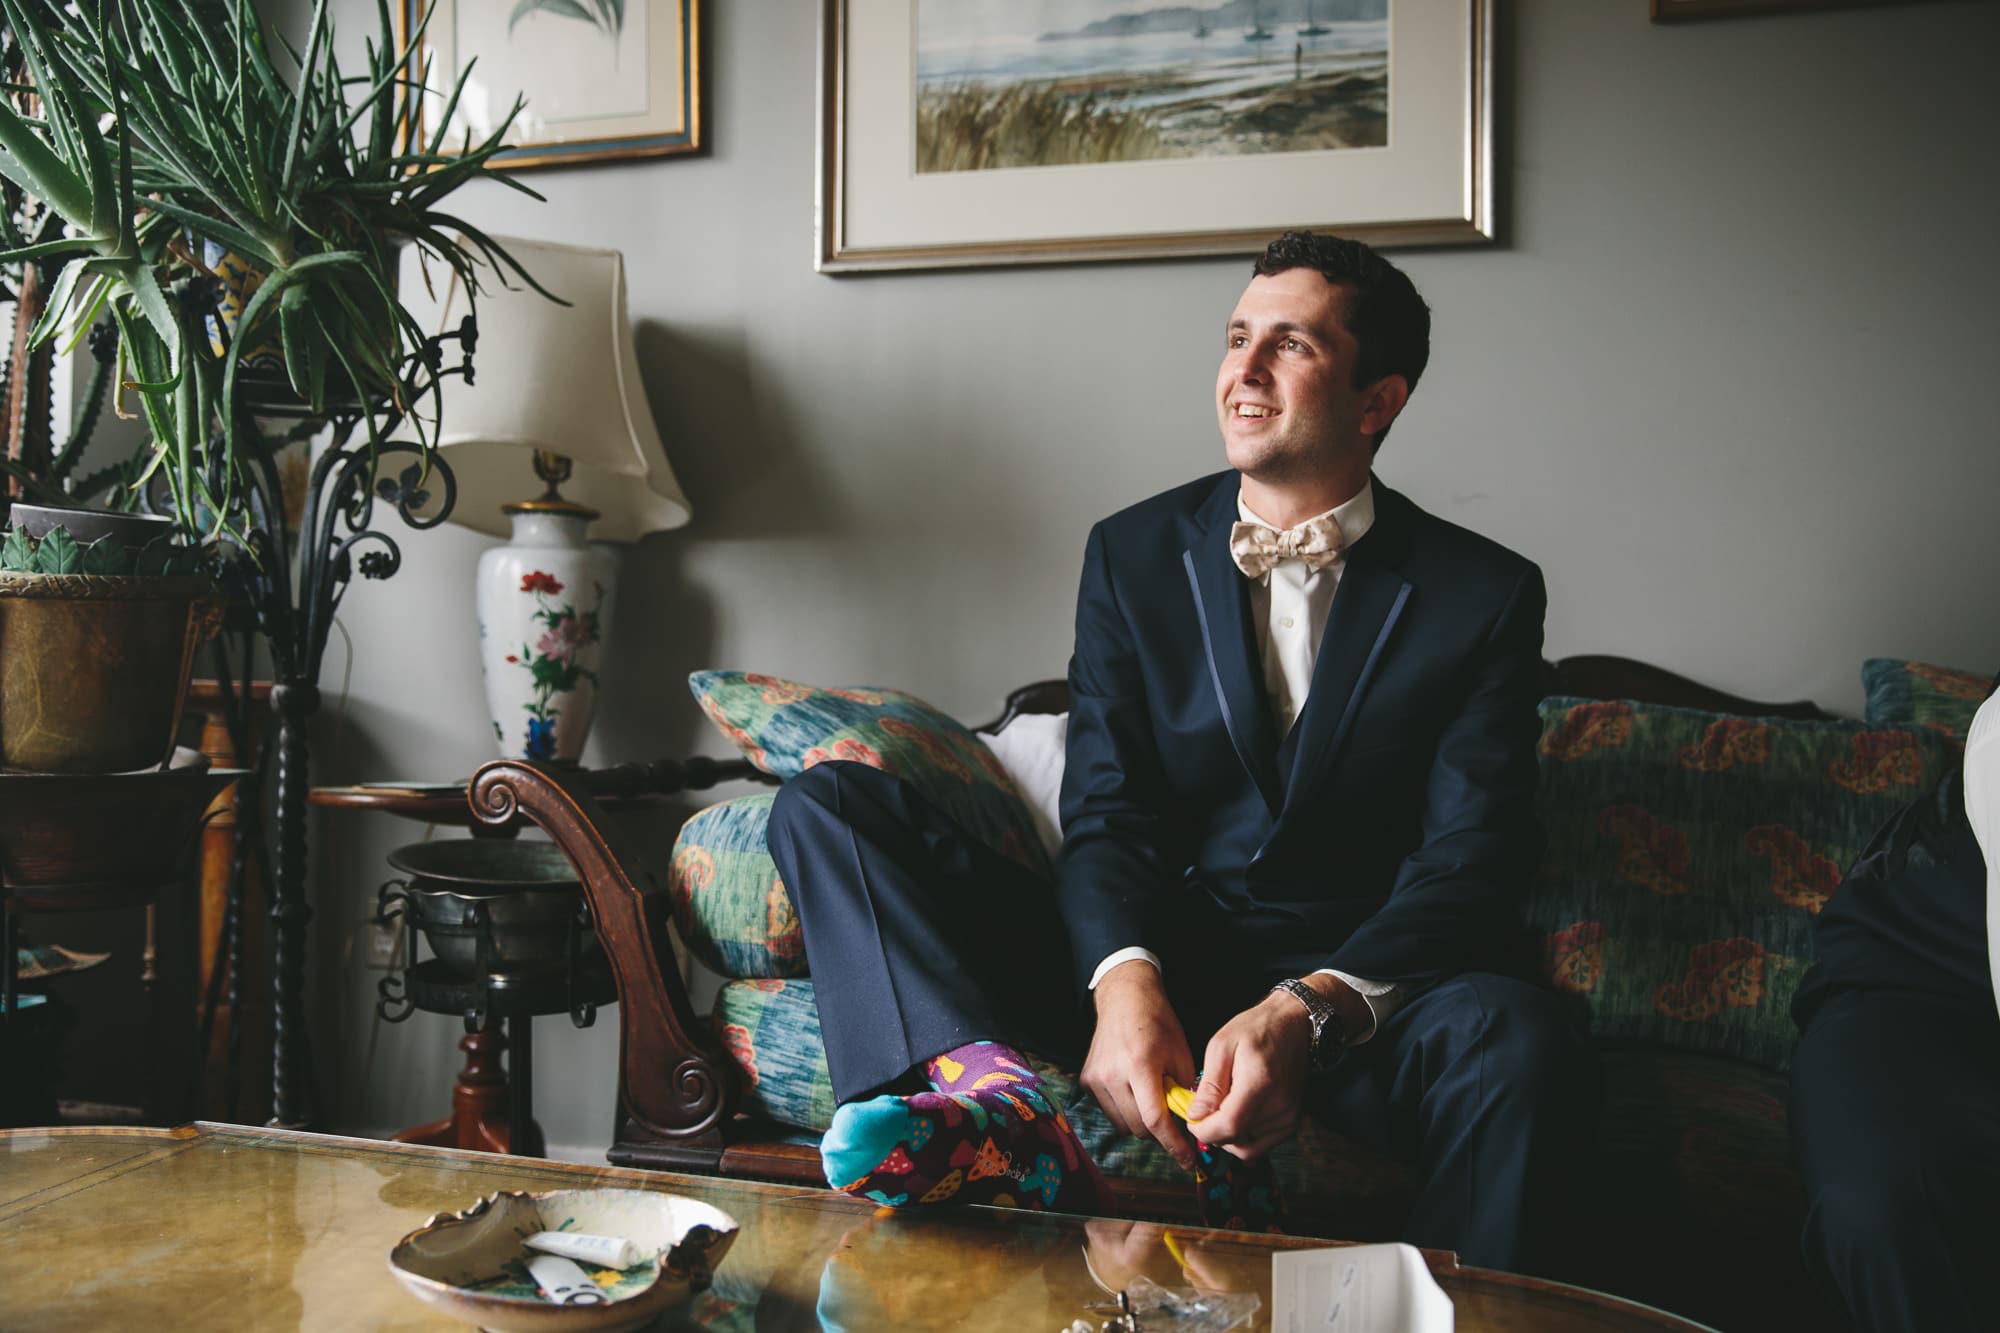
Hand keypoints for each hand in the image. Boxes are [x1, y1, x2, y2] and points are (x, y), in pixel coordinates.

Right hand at [1080, 960, 1197, 1169]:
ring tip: (1152, 1098)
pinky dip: (1126, 1111)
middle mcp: (1113, 1073)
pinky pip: (1111, 1112)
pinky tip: (1135, 1090)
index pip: (1155, 1119)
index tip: (1187, 1160)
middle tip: (1174, 1118)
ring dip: (1142, 1122)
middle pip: (1139, 1127)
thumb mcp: (1181, 1054)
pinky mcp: (1087, 1080)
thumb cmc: (1159, 1022)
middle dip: (1160, 1130)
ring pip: (1123, 1125)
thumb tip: (1191, 1125)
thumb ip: (1184, 1091)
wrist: (1125, 998)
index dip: (1173, 1145)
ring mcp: (1096, 1078)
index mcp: (1140, 1064)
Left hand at [1182, 983, 1327, 1161]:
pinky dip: (1245, 1138)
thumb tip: (1196, 1115)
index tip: (1192, 1121)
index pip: (1229, 1126)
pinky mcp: (1293, 1122)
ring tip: (1222, 1111)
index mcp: (1260, 1083)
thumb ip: (1209, 1085)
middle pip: (1237, 1140)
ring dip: (1229, 1137)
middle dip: (1213, 1133)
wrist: (1294, 1025)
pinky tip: (1238, 1116)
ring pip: (1248, 1148)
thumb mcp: (1222, 1046)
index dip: (1205, 1130)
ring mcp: (1289, 1117)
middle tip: (1204, 1112)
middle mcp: (1280, 1105)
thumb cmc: (1258, 1029)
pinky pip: (1262, 1145)